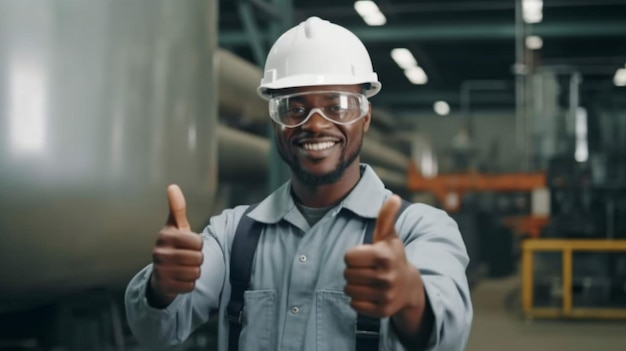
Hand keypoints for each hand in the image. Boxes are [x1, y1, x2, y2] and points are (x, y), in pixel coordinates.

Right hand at [148, 184, 202, 306]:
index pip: (198, 242)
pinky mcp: (164, 286)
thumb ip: (177, 208)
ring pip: (195, 273)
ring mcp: (160, 270)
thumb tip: (172, 186)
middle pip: (198, 258)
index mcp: (165, 236)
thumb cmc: (173, 246)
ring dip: (194, 272)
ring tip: (184, 267)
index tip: (189, 244)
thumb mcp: (175, 227)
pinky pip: (190, 286)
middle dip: (197, 259)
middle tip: (187, 258)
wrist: (161, 273)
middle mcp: (159, 253)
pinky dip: (189, 284)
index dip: (198, 244)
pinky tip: (180, 279)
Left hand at [344, 195, 423, 318]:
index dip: (353, 255)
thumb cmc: (393, 257)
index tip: (365, 256)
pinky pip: (354, 304)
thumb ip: (386, 217)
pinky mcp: (382, 311)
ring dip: (354, 285)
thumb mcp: (389, 237)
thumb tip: (394, 196)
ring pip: (349, 289)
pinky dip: (358, 299)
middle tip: (367, 270)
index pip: (348, 257)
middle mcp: (386, 277)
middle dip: (353, 271)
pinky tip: (370, 293)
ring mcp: (385, 296)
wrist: (409, 288)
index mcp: (384, 256)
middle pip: (347, 273)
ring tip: (368, 281)